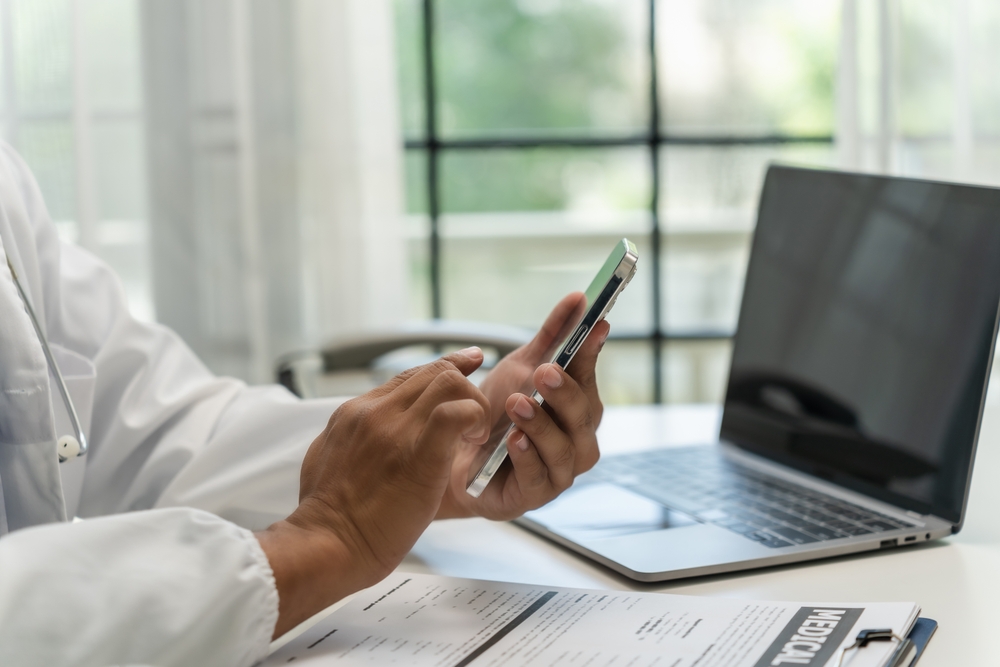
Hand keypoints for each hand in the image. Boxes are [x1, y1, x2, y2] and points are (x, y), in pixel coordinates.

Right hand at [257, 348, 489, 636]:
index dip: (442, 368)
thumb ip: (348, 437)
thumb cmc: (327, 516)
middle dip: (463, 385)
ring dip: (471, 401)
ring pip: (447, 381)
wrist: (327, 544)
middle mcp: (376, 412)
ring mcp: (396, 430)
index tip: (467, 364)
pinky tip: (474, 438)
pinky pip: (455, 414)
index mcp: (355, 413)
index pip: (408, 376)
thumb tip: (358, 433)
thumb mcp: (325, 458)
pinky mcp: (420, 454)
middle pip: (432, 371)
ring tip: (474, 434)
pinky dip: (473, 416)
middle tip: (475, 414)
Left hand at [437, 292, 607, 520]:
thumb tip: (579, 298)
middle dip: (566, 393)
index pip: (589, 377)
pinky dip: (527, 458)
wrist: (454, 457)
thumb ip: (553, 336)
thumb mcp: (520, 368)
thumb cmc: (496, 414)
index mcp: (579, 408)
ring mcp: (558, 472)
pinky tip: (513, 440)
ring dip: (543, 425)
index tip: (594, 325)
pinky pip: (538, 479)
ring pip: (565, 451)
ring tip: (518, 404)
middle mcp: (577, 441)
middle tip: (543, 372)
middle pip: (584, 417)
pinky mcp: (532, 496)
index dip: (591, 353)